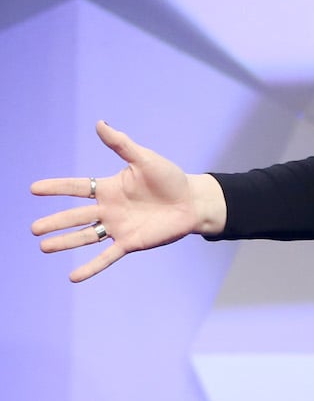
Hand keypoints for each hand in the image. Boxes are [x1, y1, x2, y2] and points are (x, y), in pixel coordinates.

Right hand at [30, 121, 224, 282]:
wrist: (192, 201)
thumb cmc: (170, 178)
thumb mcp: (145, 159)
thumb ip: (121, 145)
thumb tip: (100, 123)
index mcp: (109, 188)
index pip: (77, 187)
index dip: (56, 187)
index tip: (34, 188)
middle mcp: (109, 209)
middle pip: (76, 215)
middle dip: (55, 221)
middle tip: (34, 228)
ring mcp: (118, 227)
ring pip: (85, 236)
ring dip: (65, 242)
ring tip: (44, 247)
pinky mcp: (130, 243)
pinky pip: (107, 256)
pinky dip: (91, 267)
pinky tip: (73, 277)